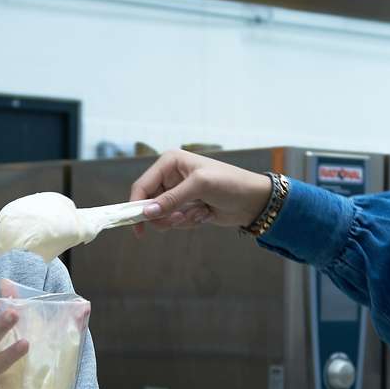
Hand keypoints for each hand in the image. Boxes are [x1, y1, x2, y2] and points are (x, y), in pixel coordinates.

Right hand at [127, 150, 273, 232]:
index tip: (137, 226)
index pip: (142, 185)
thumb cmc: (230, 184)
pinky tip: (205, 214)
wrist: (253, 200)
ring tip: (199, 213)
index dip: (136, 205)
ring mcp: (178, 193)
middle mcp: (170, 176)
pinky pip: (175, 222)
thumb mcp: (200, 187)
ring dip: (179, 220)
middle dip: (164, 216)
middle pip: (148, 204)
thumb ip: (172, 199)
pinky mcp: (185, 208)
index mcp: (169, 162)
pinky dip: (188, 222)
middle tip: (179, 219)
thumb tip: (146, 213)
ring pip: (161, 216)